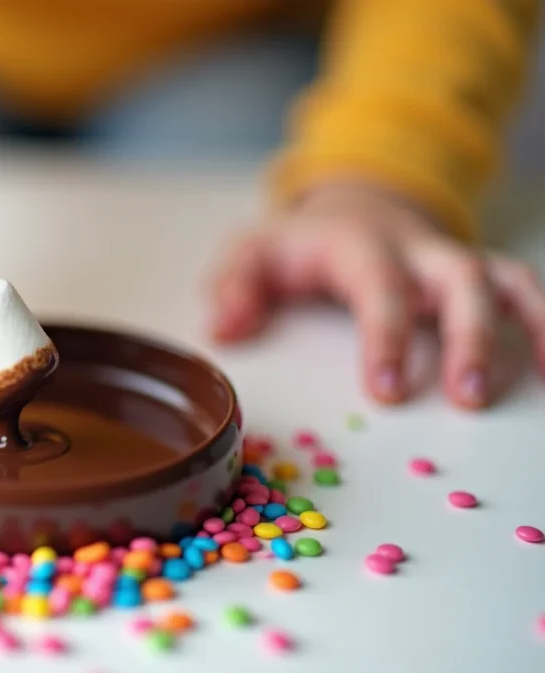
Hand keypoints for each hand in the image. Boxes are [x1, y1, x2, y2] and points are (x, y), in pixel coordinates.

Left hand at [210, 181, 544, 409]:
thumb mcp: (250, 254)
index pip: (378, 288)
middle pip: (458, 280)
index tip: (388, 391)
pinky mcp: (481, 278)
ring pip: (505, 282)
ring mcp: (454, 263)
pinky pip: (526, 293)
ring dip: (530, 327)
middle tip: (469, 397)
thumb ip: (232, 286)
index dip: (386, 337)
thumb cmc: (297, 247)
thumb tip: (223, 328)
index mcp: (358, 247)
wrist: (351, 211)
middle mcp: (417, 251)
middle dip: (468, 336)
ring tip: (544, 381)